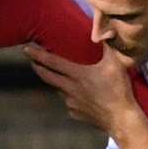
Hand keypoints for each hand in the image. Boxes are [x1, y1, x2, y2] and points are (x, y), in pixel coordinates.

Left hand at [25, 42, 141, 136]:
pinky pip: (69, 102)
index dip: (38, 55)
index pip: (52, 62)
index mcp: (77, 75)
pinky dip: (71, 97)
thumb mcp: (116, 64)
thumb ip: (108, 46)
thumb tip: (107, 30)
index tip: (26, 49)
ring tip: (60, 76)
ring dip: (57, 82)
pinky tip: (79, 95)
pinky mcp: (75, 113)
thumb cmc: (118, 90)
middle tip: (32, 62)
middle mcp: (69, 89)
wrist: (120, 118)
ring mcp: (71, 103)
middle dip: (38, 68)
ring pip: (59, 90)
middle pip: (48, 77)